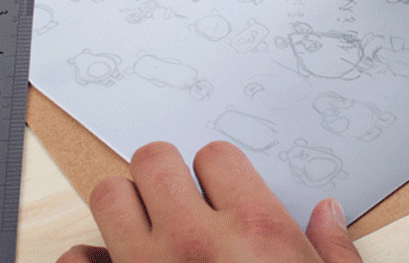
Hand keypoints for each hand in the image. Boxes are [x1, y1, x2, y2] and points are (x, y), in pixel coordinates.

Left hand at [56, 141, 362, 262]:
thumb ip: (333, 251)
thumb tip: (327, 213)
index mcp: (255, 232)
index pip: (215, 156)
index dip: (219, 171)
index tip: (223, 191)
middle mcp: (194, 243)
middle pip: (154, 160)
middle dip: (166, 172)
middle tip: (181, 198)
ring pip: (109, 196)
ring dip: (125, 205)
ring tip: (149, 229)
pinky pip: (75, 260)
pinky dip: (88, 261)